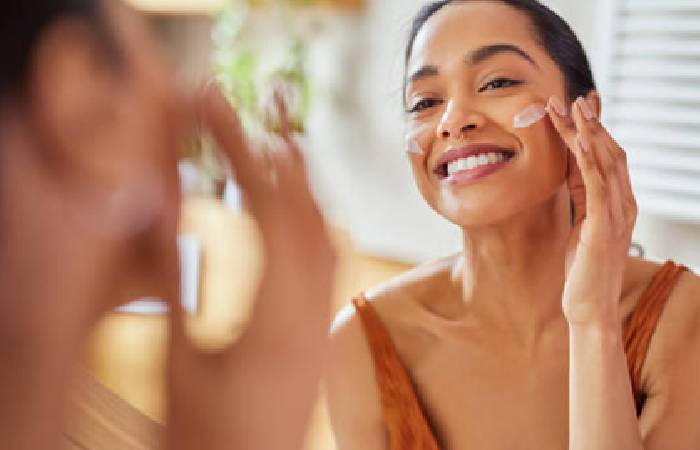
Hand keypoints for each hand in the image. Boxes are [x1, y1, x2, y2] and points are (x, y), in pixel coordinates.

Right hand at [165, 85, 335, 449]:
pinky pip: (330, 267)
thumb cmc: (204, 438)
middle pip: (310, 214)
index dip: (241, 150)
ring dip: (306, 187)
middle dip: (284, 154)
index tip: (218, 108)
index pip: (266, 210)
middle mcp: (313, 318)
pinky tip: (299, 213)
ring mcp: (322, 329)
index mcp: (275, 321)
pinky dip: (314, 224)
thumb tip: (160, 207)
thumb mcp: (177, 361)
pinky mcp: (318, 338)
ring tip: (283, 144)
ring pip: (328, 238)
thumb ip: (173, 282)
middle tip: (264, 105)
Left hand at [546, 95, 637, 326]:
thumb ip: (581, 196)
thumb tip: (571, 167)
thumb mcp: (580, 223)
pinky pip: (597, 186)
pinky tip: (577, 142)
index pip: (607, 158)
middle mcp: (624, 204)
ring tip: (571, 108)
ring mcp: (617, 214)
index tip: (576, 108)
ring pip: (605, 163)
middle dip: (590, 124)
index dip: (593, 131)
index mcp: (618, 203)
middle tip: (570, 98)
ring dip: (587, 133)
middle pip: (609, 153)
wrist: (588, 306)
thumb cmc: (582, 269)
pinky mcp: (603, 226)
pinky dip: (588, 161)